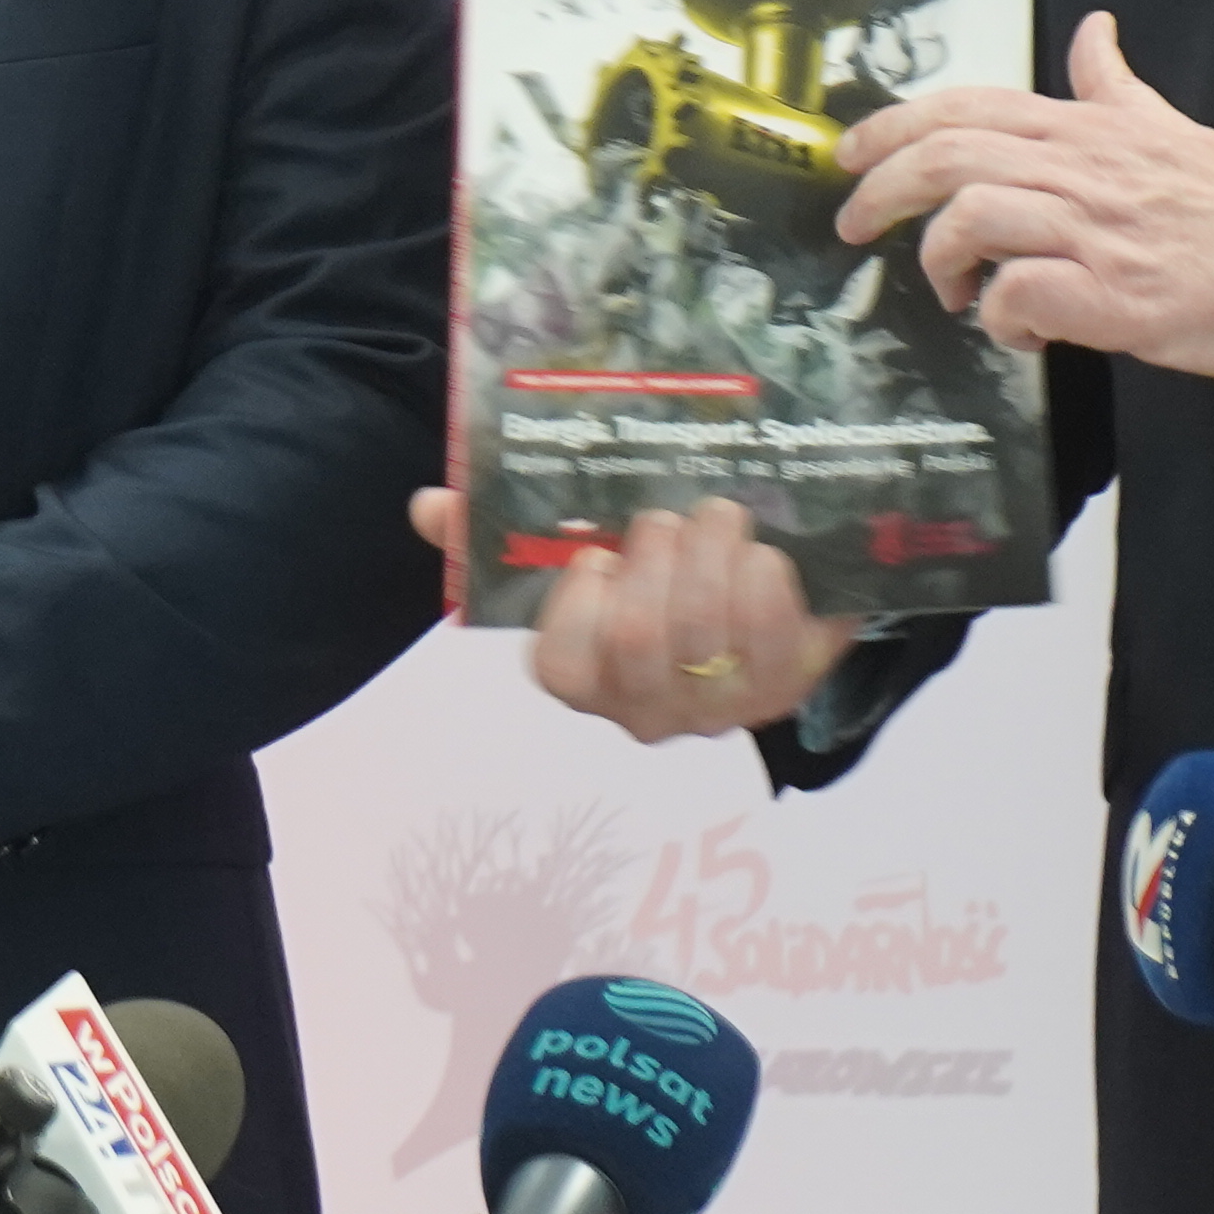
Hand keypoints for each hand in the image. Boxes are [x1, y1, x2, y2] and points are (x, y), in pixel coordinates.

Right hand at [417, 485, 858, 744]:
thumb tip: (430, 506)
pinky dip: (764, 581)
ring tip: (719, 514)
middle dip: (654, 559)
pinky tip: (761, 553)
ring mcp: (717, 706)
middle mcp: (647, 708)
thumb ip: (499, 534)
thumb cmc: (658, 579)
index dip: (579, 606)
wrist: (766, 606)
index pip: (559, 668)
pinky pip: (771, 638)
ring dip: (712, 556)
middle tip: (666, 516)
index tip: (600, 555)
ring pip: (706, 636)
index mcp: (587, 676)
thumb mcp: (584, 555)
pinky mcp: (783, 687)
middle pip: (638, 639)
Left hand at [824, 10, 1213, 380]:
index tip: (852, 154)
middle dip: (878, 190)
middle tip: (853, 226)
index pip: (967, 106)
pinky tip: (1018, 330)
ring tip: (956, 292)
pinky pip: (1020, 296)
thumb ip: (1116, 87)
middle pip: (947, 156)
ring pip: (971, 218)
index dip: (893, 126)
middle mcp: (1086, 170)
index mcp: (1093, 131)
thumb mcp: (1174, 125)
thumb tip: (1091, 32)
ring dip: (940, 260)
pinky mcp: (1118, 298)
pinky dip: (1000, 318)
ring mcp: (1099, 233)